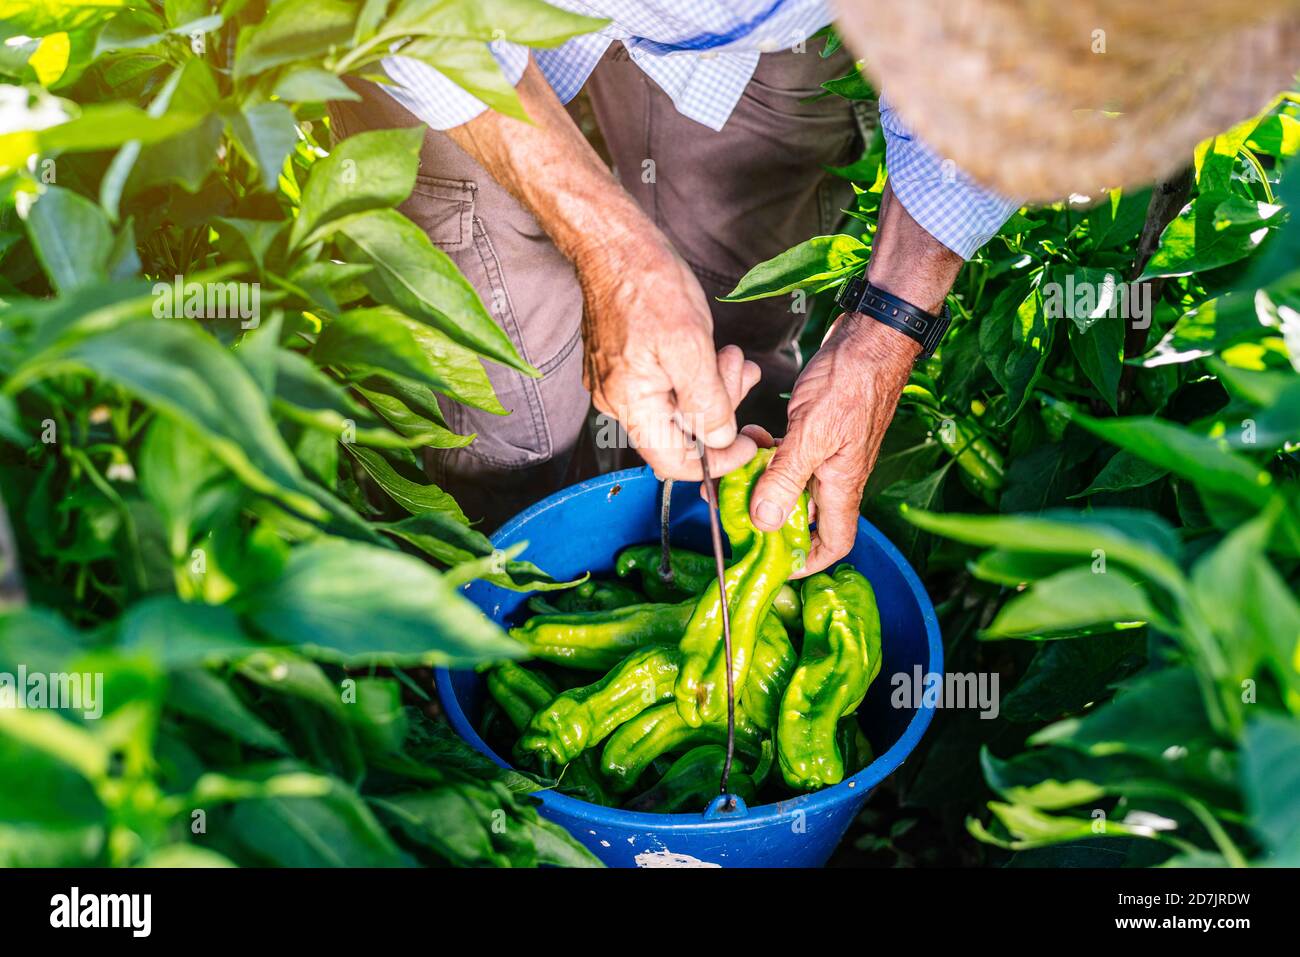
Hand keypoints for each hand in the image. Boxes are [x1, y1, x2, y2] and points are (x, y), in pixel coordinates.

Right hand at [445, 58, 756, 479]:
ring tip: (732, 356)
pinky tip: (714, 352)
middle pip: (680, 433)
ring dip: (714, 387)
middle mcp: (619, 401)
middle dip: (721, 409)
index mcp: (630, 404)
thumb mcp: (690, 347)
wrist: (613, 244)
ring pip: (678, 406)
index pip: (673, 463)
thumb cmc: (646, 285)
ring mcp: (620, 383)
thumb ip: (707, 402)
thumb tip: (720, 441)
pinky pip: (666, 385)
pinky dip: (696, 374)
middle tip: (744, 376)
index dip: (716, 462)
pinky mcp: (625, 365)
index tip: (746, 445)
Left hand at [748, 316, 918, 576]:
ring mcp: (828, 452)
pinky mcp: (819, 429)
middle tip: (733, 511)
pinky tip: (752, 438)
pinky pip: (789, 454)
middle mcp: (837, 475)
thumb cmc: (853, 381)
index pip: (833, 542)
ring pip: (791, 482)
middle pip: (804, 516)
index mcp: (843, 485)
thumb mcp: (812, 434)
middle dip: (769, 517)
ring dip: (762, 481)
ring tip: (735, 473)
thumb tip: (765, 521)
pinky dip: (768, 452)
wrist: (872, 335)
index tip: (773, 562)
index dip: (806, 560)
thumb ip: (787, 478)